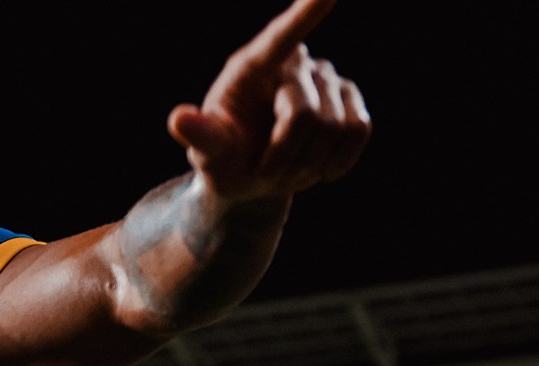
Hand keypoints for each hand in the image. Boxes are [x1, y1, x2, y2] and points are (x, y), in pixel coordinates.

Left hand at [166, 0, 370, 201]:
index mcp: (251, 67)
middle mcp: (291, 64)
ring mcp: (324, 78)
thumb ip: (199, 136)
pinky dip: (340, 159)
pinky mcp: (348, 99)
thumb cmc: (223, 158)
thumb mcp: (207, 153)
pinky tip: (320, 169)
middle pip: (304, 115)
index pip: (281, 37)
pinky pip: (358, 130)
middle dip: (284, 155)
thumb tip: (179, 119)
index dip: (306, 13)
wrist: (252, 177)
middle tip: (264, 173)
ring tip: (287, 167)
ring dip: (309, 162)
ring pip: (336, 126)